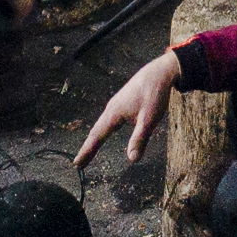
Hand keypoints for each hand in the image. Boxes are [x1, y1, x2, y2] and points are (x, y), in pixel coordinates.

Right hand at [76, 49, 183, 175]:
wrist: (159, 72)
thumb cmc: (155, 94)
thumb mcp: (149, 119)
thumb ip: (140, 139)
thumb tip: (132, 159)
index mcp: (114, 113)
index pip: (97, 136)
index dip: (87, 151)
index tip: (77, 164)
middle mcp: (111, 109)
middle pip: (96, 132)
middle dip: (87, 148)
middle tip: (78, 164)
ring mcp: (116, 105)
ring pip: (101, 125)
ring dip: (94, 140)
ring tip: (88, 153)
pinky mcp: (122, 103)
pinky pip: (108, 120)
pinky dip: (102, 131)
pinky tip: (104, 133)